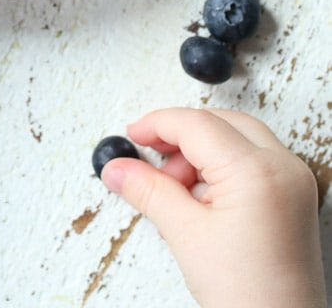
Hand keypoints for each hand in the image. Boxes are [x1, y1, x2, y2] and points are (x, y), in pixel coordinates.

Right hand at [100, 108, 325, 307]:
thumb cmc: (249, 297)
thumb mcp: (186, 236)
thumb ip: (149, 191)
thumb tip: (119, 168)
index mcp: (258, 172)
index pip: (197, 125)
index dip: (158, 124)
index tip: (133, 135)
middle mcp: (283, 168)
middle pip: (220, 123)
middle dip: (180, 136)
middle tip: (150, 156)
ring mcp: (293, 181)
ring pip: (237, 137)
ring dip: (201, 152)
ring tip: (176, 191)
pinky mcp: (294, 196)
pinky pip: (253, 159)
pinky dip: (222, 166)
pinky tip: (200, 197)